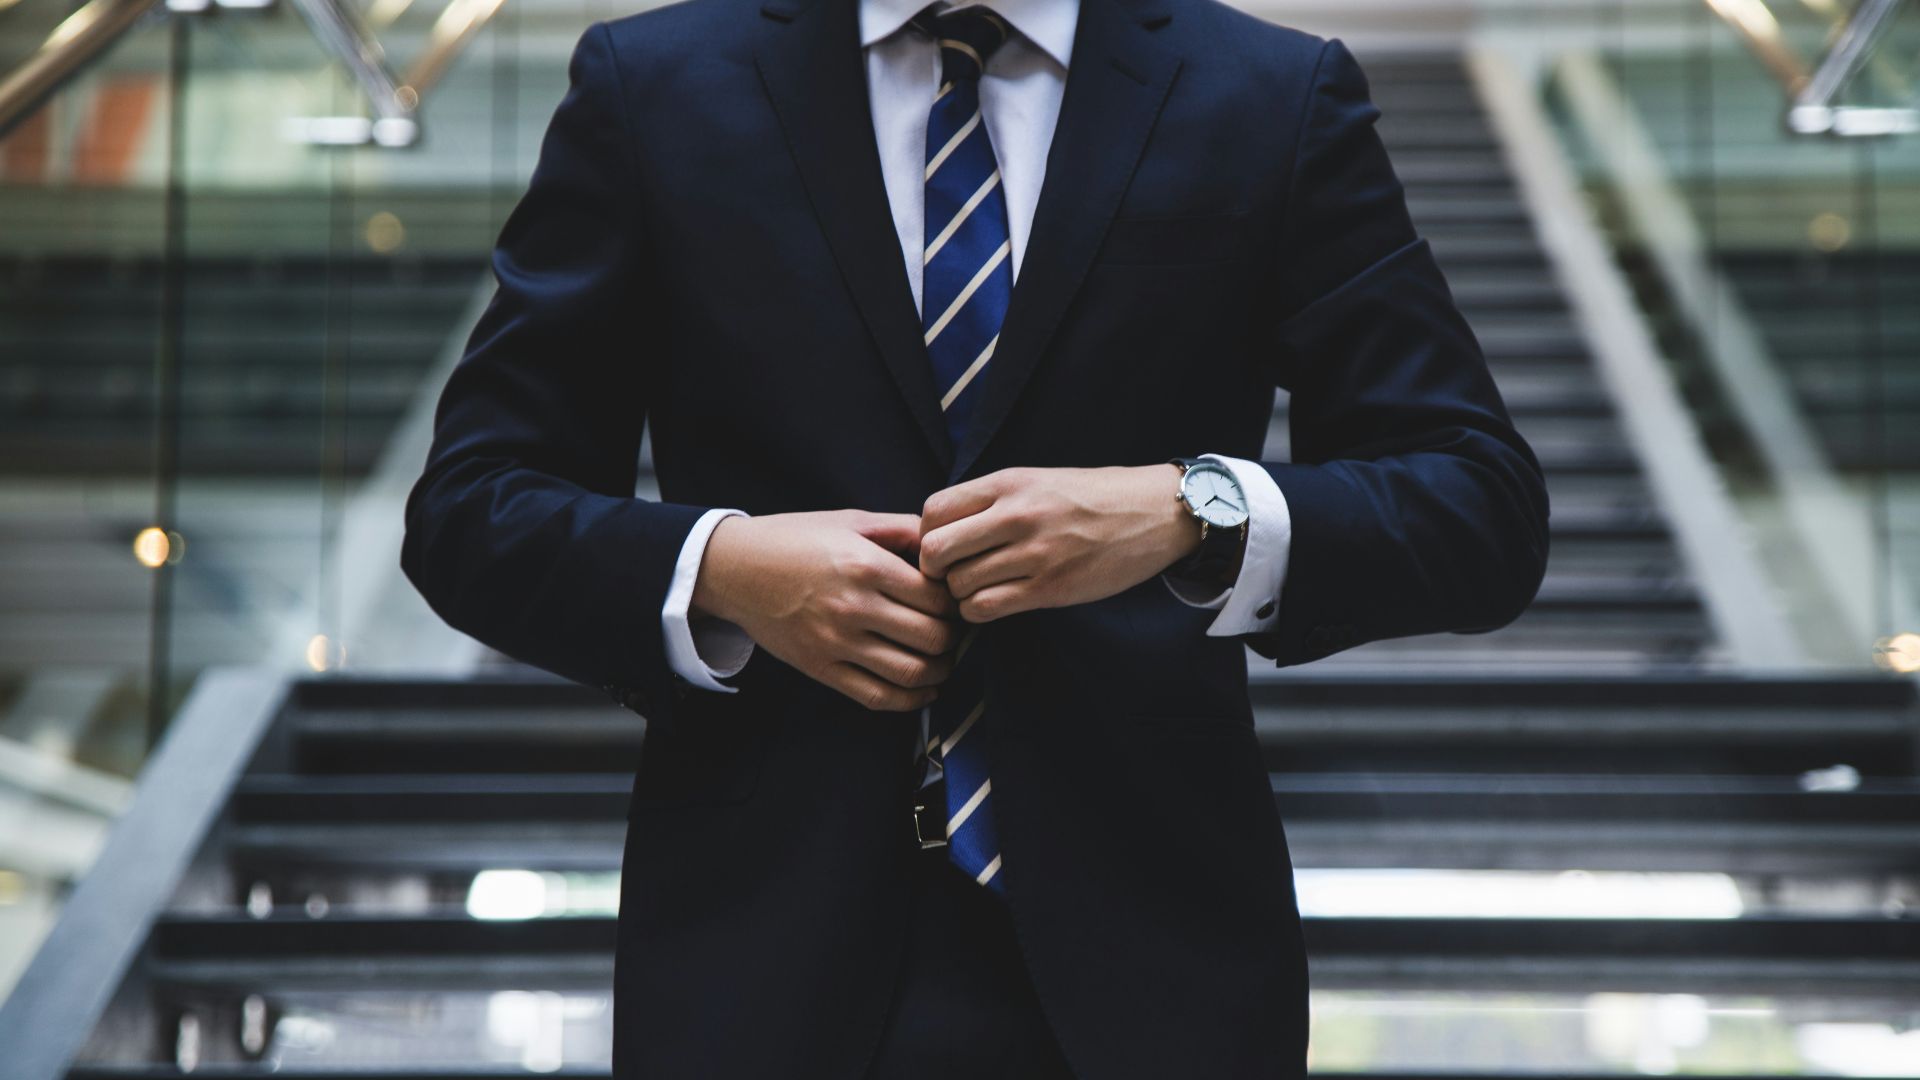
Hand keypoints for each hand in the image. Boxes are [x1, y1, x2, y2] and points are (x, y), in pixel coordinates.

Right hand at [691, 510, 961, 710]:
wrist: (735, 568)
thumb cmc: (795, 539)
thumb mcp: (850, 520)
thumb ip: (902, 529)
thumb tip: (945, 542)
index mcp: (866, 565)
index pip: (937, 598)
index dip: (956, 602)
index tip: (955, 600)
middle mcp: (854, 607)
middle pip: (932, 637)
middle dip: (953, 638)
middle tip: (954, 631)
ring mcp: (836, 642)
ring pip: (911, 672)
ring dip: (940, 671)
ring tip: (943, 660)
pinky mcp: (821, 668)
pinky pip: (877, 696)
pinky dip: (911, 700)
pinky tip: (923, 689)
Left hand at [919, 466, 1202, 622]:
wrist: (1153, 513)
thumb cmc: (1092, 497)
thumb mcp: (1037, 480)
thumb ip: (991, 500)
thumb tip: (940, 528)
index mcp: (1009, 483)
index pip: (933, 510)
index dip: (927, 534)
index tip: (944, 545)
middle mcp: (1016, 515)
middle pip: (935, 551)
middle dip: (935, 569)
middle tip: (952, 574)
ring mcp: (1034, 554)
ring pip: (959, 585)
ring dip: (960, 594)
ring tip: (979, 588)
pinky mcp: (1050, 588)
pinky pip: (986, 608)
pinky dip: (979, 611)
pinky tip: (994, 603)